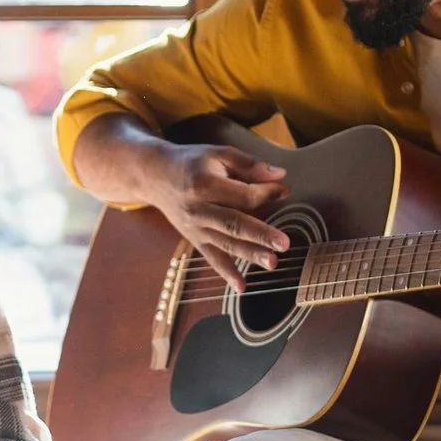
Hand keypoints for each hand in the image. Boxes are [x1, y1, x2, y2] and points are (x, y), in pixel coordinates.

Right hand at [145, 143, 292, 292]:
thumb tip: (280, 174)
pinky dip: (226, 274)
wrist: (155, 177)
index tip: (284, 191)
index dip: (266, 193)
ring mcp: (196, 228)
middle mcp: (199, 210)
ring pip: (226, 244)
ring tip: (272, 263)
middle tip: (284, 243)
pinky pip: (212, 258)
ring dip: (249, 254)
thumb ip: (249, 164)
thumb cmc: (191, 163)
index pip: (242, 194)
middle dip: (260, 234)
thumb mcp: (217, 154)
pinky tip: (242, 287)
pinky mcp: (195, 240)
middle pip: (233, 224)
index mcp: (205, 184)